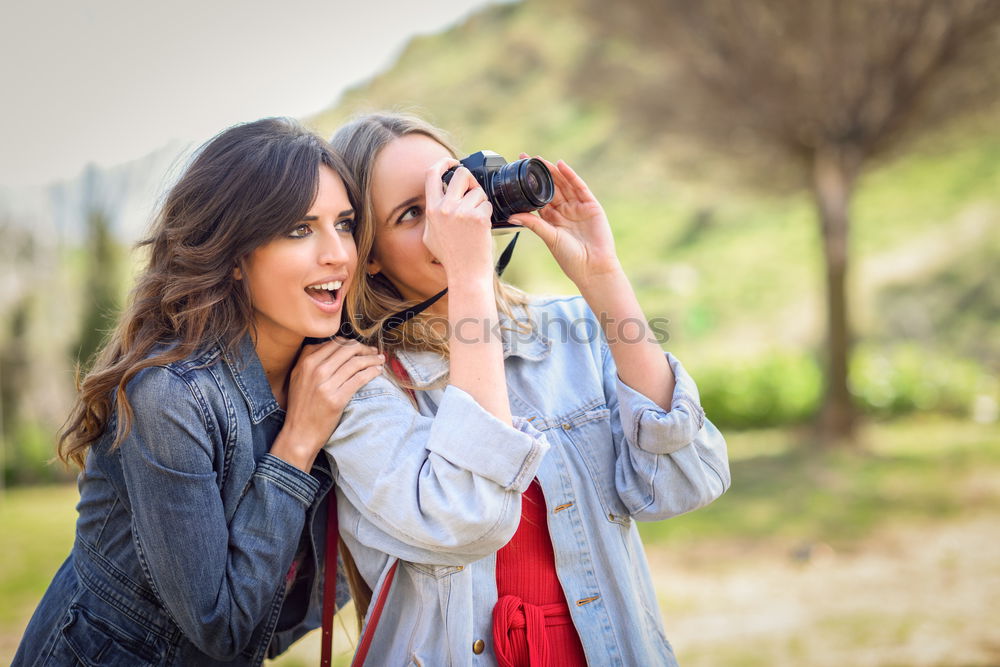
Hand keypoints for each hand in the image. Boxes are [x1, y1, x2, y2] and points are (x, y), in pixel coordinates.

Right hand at [271, 339, 383, 470]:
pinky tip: (377, 371)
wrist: (299, 433)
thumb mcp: (298, 378)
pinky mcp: (336, 399)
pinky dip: (372, 372)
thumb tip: (334, 345)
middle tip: (374, 352)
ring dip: (372, 359)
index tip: (361, 347)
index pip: (335, 343)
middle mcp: (315, 370)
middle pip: (347, 350)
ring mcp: (325, 385)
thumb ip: (311, 361)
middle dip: (364, 349)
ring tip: (380, 360)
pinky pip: (359, 378)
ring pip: (356, 363)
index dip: (352, 343)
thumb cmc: (301, 407)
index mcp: (306, 362)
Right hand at [422, 158, 494, 285]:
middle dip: (470, 180)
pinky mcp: (478, 218)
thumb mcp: (430, 236)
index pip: (431, 174)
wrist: (466, 274)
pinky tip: (482, 228)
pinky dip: (488, 214)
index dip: (443, 163)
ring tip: (476, 221)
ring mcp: (462, 212)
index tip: (451, 162)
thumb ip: (433, 215)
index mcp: (431, 210)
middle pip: (461, 174)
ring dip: (481, 202)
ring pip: (478, 191)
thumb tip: (439, 198)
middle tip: (473, 191)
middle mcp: (445, 209)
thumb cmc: (451, 258)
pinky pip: (487, 204)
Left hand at [508, 156, 621, 288]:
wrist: (593, 267)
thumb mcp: (549, 237)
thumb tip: (511, 216)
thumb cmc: (570, 258)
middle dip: (540, 174)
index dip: (530, 185)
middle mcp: (564, 211)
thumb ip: (533, 224)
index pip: (539, 197)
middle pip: (551, 187)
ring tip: (541, 160)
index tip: (518, 173)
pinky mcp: (591, 206)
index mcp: (552, 219)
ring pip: (564, 185)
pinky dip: (571, 176)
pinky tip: (561, 166)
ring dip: (553, 172)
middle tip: (526, 159)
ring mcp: (578, 207)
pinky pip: (580, 188)